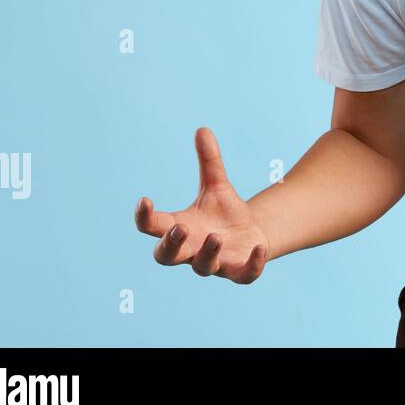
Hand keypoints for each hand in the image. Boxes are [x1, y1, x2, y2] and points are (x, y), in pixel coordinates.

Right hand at [134, 127, 269, 283]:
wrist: (251, 234)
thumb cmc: (223, 212)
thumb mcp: (217, 185)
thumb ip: (209, 162)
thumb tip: (203, 129)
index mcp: (179, 228)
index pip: (152, 227)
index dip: (145, 217)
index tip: (145, 199)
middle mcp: (191, 250)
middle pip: (167, 256)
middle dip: (171, 244)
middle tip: (179, 227)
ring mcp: (214, 264)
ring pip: (203, 267)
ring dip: (207, 253)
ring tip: (216, 235)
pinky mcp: (239, 272)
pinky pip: (243, 275)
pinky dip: (251, 264)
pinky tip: (260, 248)